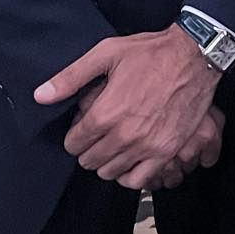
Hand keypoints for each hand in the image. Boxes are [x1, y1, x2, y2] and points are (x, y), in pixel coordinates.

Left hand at [35, 27, 219, 185]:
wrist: (194, 57)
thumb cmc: (151, 53)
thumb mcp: (106, 54)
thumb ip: (70, 78)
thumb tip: (41, 95)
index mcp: (106, 113)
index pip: (74, 143)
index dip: (74, 135)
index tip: (82, 126)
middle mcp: (125, 135)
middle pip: (90, 160)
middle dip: (88, 149)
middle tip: (97, 134)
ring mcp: (147, 146)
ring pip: (111, 172)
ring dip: (107, 162)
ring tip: (112, 145)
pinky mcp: (167, 151)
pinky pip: (139, 180)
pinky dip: (129, 175)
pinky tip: (129, 161)